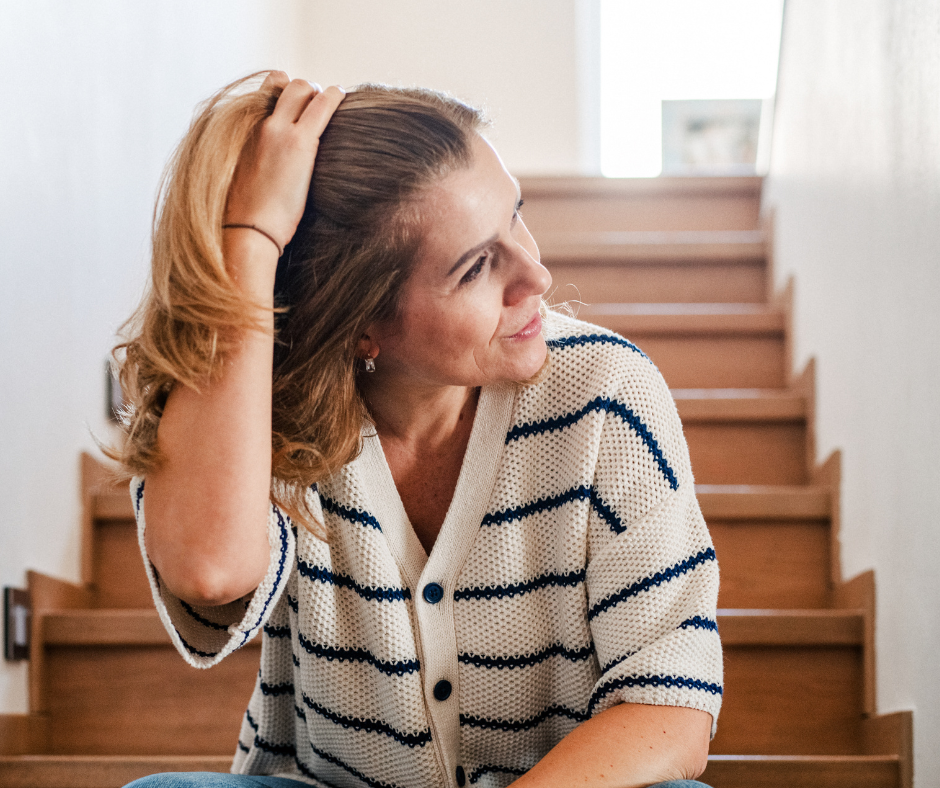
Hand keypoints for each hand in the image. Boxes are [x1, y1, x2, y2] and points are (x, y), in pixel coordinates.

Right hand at [224, 72, 344, 253]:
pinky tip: (342, 96)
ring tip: (334, 103)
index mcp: (243, 130)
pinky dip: (334, 97)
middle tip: (319, 108)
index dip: (284, 92)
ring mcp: (279, 130)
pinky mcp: (299, 142)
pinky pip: (321, 106)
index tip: (299, 105)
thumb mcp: (243, 177)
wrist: (247, 230)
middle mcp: (259, 123)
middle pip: (285, 84)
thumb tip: (269, 168)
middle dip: (305, 91)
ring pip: (303, 90)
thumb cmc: (247, 216)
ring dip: (320, 95)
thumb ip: (255, 159)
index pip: (266, 90)